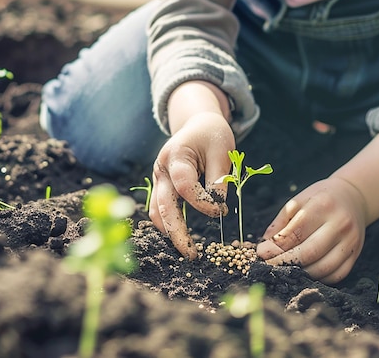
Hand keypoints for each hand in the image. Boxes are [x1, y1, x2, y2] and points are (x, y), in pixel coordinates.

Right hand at [149, 112, 233, 258]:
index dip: (202, 202)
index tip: (222, 211)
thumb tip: (218, 208)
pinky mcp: (162, 187)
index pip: (184, 185)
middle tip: (192, 254)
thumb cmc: (212, 135)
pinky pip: (160, 209)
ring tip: (187, 250)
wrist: (198, 124)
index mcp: (176, 155)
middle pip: (162, 204)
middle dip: (176, 231)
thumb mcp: (222, 150)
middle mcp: (161, 169)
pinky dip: (169, 224)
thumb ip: (219, 178)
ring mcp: (159, 179)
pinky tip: (182, 238)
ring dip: (169, 231)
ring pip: (156, 210)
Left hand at [256, 176, 368, 283]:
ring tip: (285, 270)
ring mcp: (351, 241)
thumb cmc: (320, 198)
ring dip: (300, 274)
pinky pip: (336, 275)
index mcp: (323, 205)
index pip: (296, 233)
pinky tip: (305, 272)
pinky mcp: (356, 254)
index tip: (261, 253)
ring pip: (323, 268)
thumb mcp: (298, 201)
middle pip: (309, 253)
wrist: (353, 197)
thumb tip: (264, 248)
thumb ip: (281, 223)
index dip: (276, 247)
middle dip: (285, 263)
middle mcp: (340, 224)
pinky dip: (318, 278)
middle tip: (269, 266)